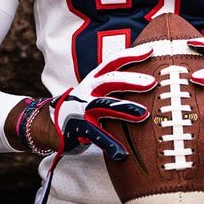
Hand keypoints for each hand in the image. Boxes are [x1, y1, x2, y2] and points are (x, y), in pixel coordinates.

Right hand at [50, 43, 155, 160]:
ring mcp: (82, 108)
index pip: (114, 62)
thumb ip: (116, 83)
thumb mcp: (97, 89)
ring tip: (144, 114)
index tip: (151, 50)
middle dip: (131, 80)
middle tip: (152, 82)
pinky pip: (96, 135)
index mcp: (95, 78)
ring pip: (104, 105)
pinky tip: (122, 153)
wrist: (51, 124)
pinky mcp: (79, 128)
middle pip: (111, 80)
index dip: (131, 55)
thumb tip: (146, 77)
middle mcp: (89, 90)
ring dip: (124, 109)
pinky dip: (109, 144)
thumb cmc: (83, 105)